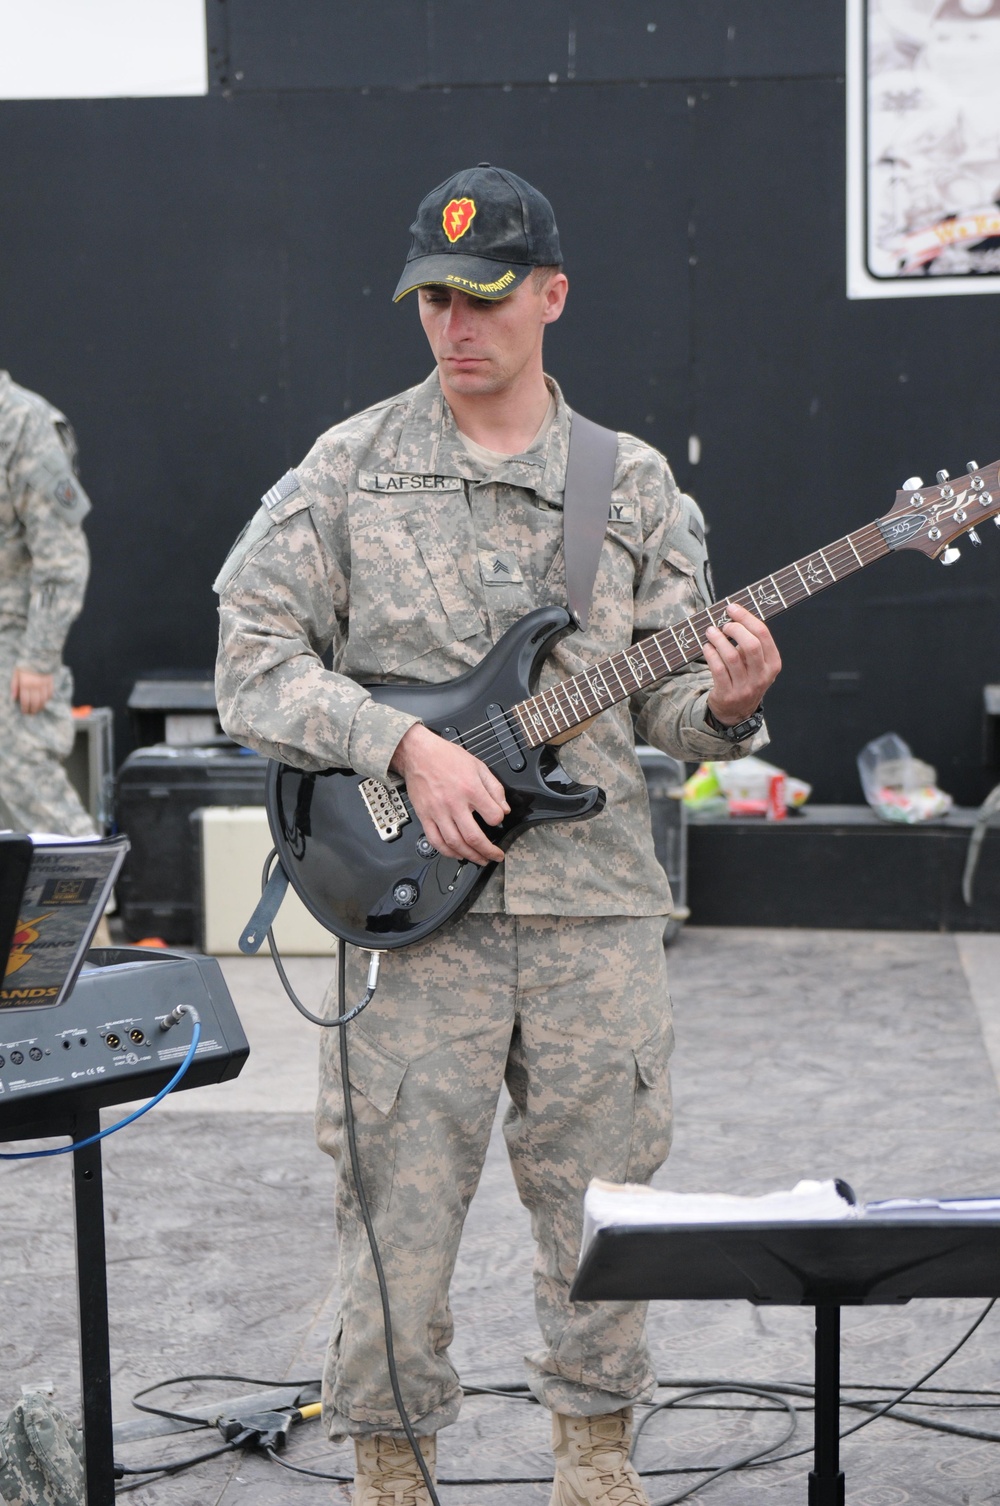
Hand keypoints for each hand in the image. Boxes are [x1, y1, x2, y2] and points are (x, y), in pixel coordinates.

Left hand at [11, 667, 53, 715]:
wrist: (39, 654)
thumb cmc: (25, 663)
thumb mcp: (16, 672)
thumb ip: (14, 685)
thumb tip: (13, 698)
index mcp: (25, 684)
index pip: (25, 701)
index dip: (25, 709)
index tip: (24, 712)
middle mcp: (35, 686)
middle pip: (35, 703)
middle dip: (33, 710)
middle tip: (31, 713)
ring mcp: (44, 684)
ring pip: (43, 700)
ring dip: (41, 707)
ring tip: (38, 710)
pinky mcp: (51, 682)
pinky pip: (50, 694)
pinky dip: (47, 700)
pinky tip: (45, 702)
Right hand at [390, 723, 510, 864]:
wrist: (418, 753)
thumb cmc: (446, 757)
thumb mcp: (478, 766)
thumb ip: (494, 788)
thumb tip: (504, 808)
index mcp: (470, 789)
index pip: (493, 816)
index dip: (500, 820)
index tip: (498, 820)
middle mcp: (454, 803)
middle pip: (474, 837)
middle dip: (489, 851)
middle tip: (496, 855)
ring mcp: (437, 812)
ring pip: (455, 843)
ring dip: (470, 856)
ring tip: (480, 859)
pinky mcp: (425, 816)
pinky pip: (435, 841)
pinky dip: (447, 852)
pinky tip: (456, 855)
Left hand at [703, 601, 780, 725]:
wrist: (737, 712)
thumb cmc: (746, 678)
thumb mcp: (757, 663)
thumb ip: (750, 642)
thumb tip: (733, 615)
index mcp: (773, 664)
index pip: (763, 634)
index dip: (746, 618)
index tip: (732, 608)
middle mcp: (762, 676)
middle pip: (751, 645)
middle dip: (735, 629)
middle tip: (724, 624)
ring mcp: (745, 687)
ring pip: (731, 657)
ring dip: (718, 640)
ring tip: (710, 632)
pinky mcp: (727, 694)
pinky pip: (717, 669)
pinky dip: (710, 654)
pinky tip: (707, 647)